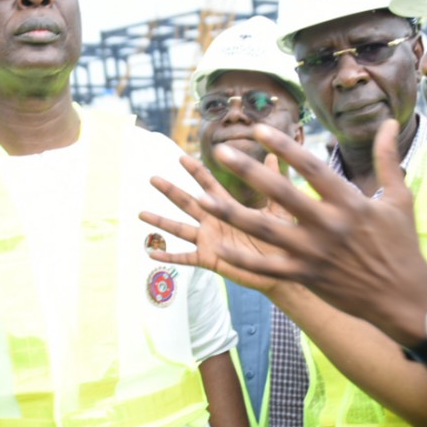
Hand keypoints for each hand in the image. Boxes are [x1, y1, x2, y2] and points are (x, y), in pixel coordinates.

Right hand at [140, 154, 293, 293]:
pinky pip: (185, 257)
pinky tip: (151, 254)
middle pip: (187, 202)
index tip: (181, 157)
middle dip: (170, 191)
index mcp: (227, 207)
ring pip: (180, 229)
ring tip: (141, 214)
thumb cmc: (281, 239)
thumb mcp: (278, 209)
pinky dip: (169, 256)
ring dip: (161, 221)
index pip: (208, 184)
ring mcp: (209, 240)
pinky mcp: (209, 259)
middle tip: (153, 178)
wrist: (285, 270)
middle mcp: (214, 221)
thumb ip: (274, 183)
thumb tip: (275, 156)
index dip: (195, 171)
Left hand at [197, 120, 426, 328]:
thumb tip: (390, 121)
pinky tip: (219, 248)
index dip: (285, 147)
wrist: (403, 299)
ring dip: (231, 213)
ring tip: (203, 198)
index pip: (311, 168)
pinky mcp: (306, 277)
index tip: (258, 130)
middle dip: (248, 170)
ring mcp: (314, 253)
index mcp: (350, 203)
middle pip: (281, 193)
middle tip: (221, 150)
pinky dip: (244, 260)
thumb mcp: (399, 198)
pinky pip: (268, 267)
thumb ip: (388, 158)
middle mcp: (328, 225)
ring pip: (265, 230)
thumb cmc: (401, 245)